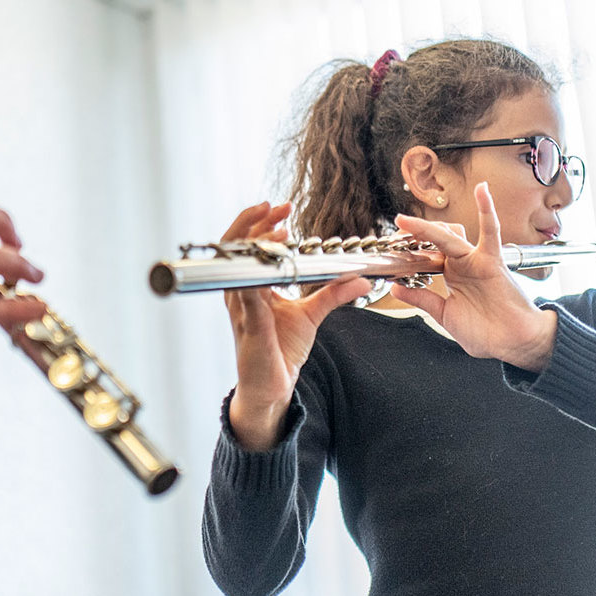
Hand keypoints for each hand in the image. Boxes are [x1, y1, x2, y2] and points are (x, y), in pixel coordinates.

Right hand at [220, 201, 369, 449]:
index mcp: (251, 287)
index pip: (247, 245)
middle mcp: (240, 294)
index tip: (281, 207)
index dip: (260, 223)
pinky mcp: (249, 327)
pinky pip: (248, 297)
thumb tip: (360, 278)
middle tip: (276, 208)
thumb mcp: (310, 315)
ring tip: (277, 230)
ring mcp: (241, 310)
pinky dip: (258, 279)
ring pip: (238, 268)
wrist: (271, 388)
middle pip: (235, 248)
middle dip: (253, 223)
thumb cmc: (280, 351)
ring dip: (257, 246)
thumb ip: (332, 293)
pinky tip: (270, 265)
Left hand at [391, 181, 557, 371]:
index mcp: (451, 275)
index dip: (408, 248)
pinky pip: (490, 232)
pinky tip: (482, 190)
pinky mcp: (492, 261)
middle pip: (435, 238)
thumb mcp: (444, 315)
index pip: (427, 253)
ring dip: (429, 228)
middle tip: (394, 232)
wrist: (515, 343)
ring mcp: (476, 260)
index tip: (388, 246)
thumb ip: (422, 299)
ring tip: (407, 224)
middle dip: (413, 234)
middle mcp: (462, 263)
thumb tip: (396, 289)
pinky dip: (487, 210)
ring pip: (451, 235)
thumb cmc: (486, 332)